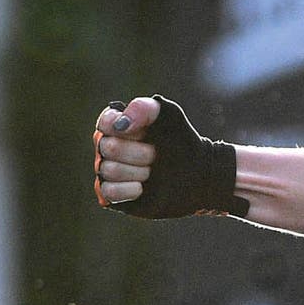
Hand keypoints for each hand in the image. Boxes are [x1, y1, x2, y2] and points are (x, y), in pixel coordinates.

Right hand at [92, 96, 247, 217]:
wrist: (198, 174)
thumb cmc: (182, 142)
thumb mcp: (170, 115)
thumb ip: (143, 108)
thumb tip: (120, 124)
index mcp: (117, 127)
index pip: (105, 123)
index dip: (129, 131)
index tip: (147, 134)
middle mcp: (107, 149)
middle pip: (108, 147)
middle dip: (140, 153)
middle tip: (156, 155)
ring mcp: (107, 172)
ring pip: (109, 170)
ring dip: (139, 172)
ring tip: (152, 171)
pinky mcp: (112, 196)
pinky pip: (108, 191)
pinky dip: (130, 189)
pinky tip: (143, 188)